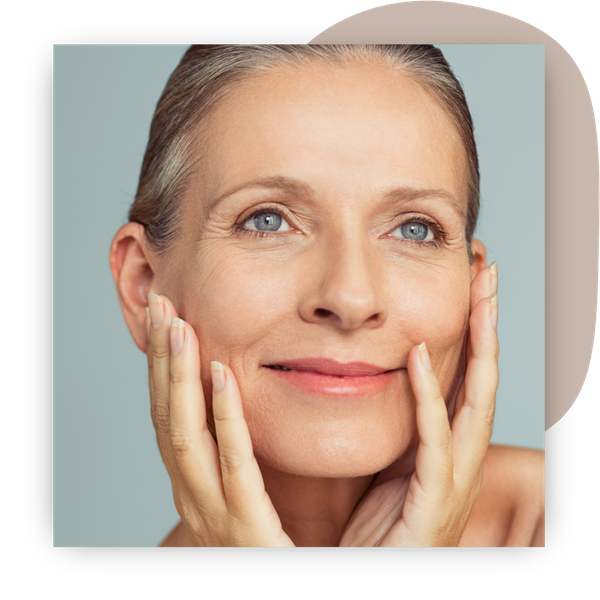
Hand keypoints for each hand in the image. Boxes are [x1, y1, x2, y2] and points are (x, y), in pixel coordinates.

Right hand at [146, 293, 293, 546]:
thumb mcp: (246, 489)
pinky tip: (223, 374)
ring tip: (177, 325)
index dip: (162, 366)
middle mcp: (193, 494)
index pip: (169, 413)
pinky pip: (233, 464)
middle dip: (159, 358)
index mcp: (195, 482)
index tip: (165, 318)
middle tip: (160, 304)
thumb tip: (241, 392)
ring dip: (178, 376)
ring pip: (183, 433)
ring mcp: (213, 511)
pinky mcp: (246, 527)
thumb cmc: (277, 545)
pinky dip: (224, 417)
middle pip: (166, 414)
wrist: (303, 590)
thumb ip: (241, 446)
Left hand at [339, 264, 498, 546]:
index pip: (468, 379)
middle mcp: (461, 460)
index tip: (472, 288)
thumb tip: (389, 381)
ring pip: (475, 403)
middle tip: (488, 273)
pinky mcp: (433, 501)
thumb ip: (400, 428)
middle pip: (484, 380)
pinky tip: (419, 356)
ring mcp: (453, 481)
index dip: (475, 333)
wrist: (377, 578)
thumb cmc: (382, 530)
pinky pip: (434, 440)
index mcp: (450, 449)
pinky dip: (429, 396)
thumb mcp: (393, 467)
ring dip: (478, 347)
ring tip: (478, 297)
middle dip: (488, 325)